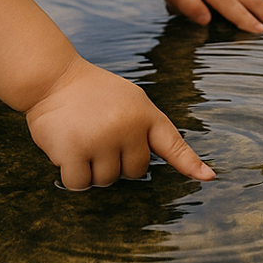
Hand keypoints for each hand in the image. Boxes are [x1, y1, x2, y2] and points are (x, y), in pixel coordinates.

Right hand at [25, 55, 215, 189]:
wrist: (53, 78)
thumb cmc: (92, 93)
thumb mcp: (129, 100)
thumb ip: (143, 128)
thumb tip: (145, 165)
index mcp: (145, 114)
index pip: (173, 144)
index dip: (190, 164)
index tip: (208, 178)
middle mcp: (128, 128)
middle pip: (133, 173)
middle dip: (115, 162)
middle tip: (98, 135)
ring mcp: (101, 140)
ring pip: (105, 181)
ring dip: (92, 169)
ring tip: (82, 138)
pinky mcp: (74, 151)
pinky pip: (79, 184)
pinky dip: (72, 176)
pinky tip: (65, 150)